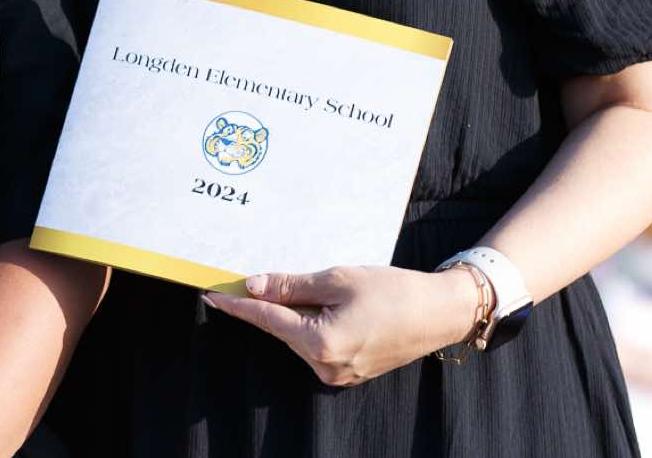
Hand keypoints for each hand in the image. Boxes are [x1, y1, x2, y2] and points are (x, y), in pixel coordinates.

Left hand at [204, 265, 481, 386]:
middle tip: (259, 277)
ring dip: (297, 313)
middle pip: (283, 328)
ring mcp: (338, 374)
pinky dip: (314, 325)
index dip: (238, 305)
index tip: (212, 295)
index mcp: (320, 344)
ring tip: (324, 289)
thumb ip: (291, 286)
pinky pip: (318, 346)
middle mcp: (325, 367)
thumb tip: (253, 285)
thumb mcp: (337, 280)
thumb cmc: (392, 291)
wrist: (439, 313)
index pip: (267, 319)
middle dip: (271, 303)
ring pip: (300, 337)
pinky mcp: (350, 373)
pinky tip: (330, 306)